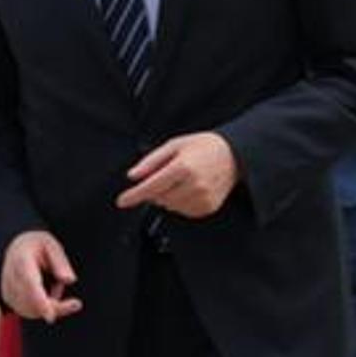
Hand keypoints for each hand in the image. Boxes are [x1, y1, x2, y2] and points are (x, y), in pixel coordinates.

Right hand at [0, 231, 81, 323]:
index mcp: (22, 261)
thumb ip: (61, 261)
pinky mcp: (10, 302)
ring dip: (51, 303)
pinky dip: (44, 306)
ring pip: (35, 311)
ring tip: (52, 284)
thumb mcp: (51, 244)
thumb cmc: (36, 246)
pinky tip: (44, 291)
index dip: (40, 301)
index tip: (51, 317)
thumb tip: (70, 280)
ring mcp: (8, 292)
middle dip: (57, 305)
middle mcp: (11, 279)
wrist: (13, 248)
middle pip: (35, 303)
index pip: (30, 284)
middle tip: (75, 303)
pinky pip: (32, 312)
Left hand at [114, 132, 237, 218]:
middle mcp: (193, 185)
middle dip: (154, 189)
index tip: (121, 201)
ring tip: (180, 179)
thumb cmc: (203, 146)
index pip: (151, 186)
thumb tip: (132, 176)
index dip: (134, 195)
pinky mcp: (207, 208)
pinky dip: (179, 203)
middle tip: (165, 174)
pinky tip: (188, 188)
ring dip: (167, 196)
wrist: (234, 155)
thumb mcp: (174, 145)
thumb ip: (151, 161)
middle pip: (159, 198)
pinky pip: (183, 211)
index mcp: (183, 167)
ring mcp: (202, 199)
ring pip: (169, 206)